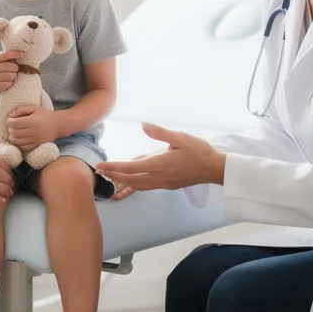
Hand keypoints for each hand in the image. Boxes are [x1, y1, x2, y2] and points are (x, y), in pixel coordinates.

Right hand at [0, 50, 23, 93]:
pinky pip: (9, 84)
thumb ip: (7, 57)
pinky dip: (10, 83)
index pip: (6, 54)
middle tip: (14, 70)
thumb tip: (22, 54)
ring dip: (14, 77)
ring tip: (10, 77)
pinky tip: (6, 82)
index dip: (16, 54)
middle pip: (12, 67)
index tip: (23, 54)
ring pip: (12, 76)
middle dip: (16, 69)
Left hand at [7, 105, 58, 148]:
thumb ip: (21, 109)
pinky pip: (23, 147)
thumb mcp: (34, 108)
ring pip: (17, 141)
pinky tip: (19, 138)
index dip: (8, 121)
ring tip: (14, 132)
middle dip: (10, 129)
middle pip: (14, 132)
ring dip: (13, 136)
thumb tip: (10, 116)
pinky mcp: (37, 145)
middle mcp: (35, 131)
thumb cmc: (45, 115)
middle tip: (12, 126)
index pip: (14, 123)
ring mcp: (36, 140)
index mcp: (33, 121)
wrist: (59, 125)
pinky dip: (18, 143)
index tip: (9, 119)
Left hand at [96, 123, 225, 191]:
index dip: (114, 167)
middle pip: (130, 179)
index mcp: (159, 164)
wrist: (214, 169)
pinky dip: (134, 186)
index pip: (130, 167)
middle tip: (98, 172)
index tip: (100, 165)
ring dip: (122, 183)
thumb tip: (143, 124)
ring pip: (137, 185)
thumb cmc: (199, 151)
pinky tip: (130, 184)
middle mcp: (158, 177)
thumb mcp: (180, 137)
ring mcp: (162, 183)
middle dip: (113, 176)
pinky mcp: (166, 184)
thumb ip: (160, 132)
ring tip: (110, 181)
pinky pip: (145, 187)